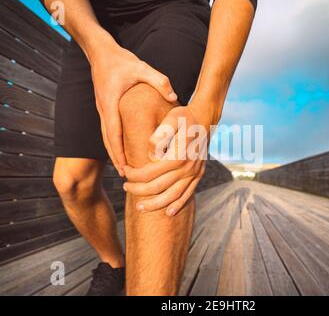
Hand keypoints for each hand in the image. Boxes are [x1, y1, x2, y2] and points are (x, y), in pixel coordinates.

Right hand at [89, 41, 177, 175]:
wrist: (101, 52)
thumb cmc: (121, 61)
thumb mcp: (141, 68)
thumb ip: (159, 81)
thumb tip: (174, 96)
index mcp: (110, 104)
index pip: (113, 133)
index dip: (118, 153)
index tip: (124, 168)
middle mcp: (103, 110)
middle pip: (108, 140)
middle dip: (116, 159)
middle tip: (125, 176)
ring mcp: (102, 110)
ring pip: (106, 137)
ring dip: (114, 153)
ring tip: (124, 169)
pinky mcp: (105, 108)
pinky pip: (108, 130)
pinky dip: (114, 143)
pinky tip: (122, 150)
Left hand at [123, 100, 215, 215]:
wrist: (205, 118)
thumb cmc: (184, 117)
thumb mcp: (170, 118)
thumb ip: (159, 135)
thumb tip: (150, 154)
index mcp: (178, 156)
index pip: (150, 172)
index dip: (134, 175)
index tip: (124, 171)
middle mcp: (187, 168)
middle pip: (158, 187)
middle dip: (139, 190)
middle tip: (125, 188)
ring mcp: (194, 173)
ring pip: (173, 196)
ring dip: (155, 204)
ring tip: (140, 207)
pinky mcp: (199, 175)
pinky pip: (188, 194)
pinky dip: (179, 205)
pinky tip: (168, 212)